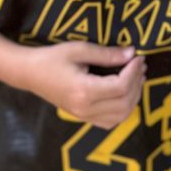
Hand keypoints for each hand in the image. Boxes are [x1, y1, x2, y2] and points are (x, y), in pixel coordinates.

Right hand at [26, 43, 145, 129]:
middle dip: (137, 83)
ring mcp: (84, 116)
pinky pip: (110, 121)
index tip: (138, 56)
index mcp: (84, 91)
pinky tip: (124, 93)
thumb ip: (107, 54)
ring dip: (133, 97)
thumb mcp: (79, 49)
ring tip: (136, 77)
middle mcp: (85, 109)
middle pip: (124, 103)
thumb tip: (132, 53)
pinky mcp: (83, 117)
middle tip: (140, 65)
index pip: (121, 87)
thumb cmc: (52, 58)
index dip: (134, 71)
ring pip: (120, 116)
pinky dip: (123, 109)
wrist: (30, 73)